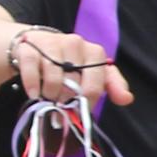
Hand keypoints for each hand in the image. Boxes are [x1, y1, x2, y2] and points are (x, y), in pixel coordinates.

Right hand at [8, 31, 132, 112]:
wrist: (36, 44)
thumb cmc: (68, 62)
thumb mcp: (92, 72)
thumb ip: (112, 85)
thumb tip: (127, 99)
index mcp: (94, 52)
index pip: (95, 85)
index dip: (86, 103)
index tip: (79, 113)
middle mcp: (75, 44)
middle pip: (73, 83)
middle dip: (66, 102)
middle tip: (60, 110)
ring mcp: (51, 44)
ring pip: (53, 77)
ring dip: (50, 94)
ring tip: (48, 99)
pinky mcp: (29, 47)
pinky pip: (32, 69)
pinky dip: (32, 84)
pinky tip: (34, 93)